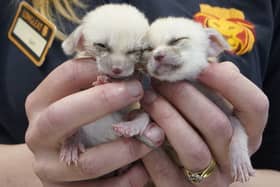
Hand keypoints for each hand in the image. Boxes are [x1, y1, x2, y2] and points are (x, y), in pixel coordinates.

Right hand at [25, 58, 152, 186]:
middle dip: (103, 101)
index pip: (66, 76)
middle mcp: (38, 135)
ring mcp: (49, 168)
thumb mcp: (78, 99)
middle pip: (62, 117)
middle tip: (138, 91)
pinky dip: (127, 179)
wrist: (55, 158)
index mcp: (40, 103)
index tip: (130, 70)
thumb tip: (134, 72)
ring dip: (127, 148)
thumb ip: (98, 86)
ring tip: (154, 136)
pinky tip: (145, 168)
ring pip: (87, 163)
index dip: (99, 69)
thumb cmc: (77, 121)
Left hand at [141, 61, 268, 186]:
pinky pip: (164, 170)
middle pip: (217, 125)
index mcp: (247, 134)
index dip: (229, 83)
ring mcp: (210, 180)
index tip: (200, 66)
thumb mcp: (211, 106)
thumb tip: (205, 63)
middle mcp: (233, 159)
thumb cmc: (195, 126)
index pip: (255, 106)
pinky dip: (149, 145)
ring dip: (166, 117)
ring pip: (193, 149)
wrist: (181, 169)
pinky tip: (140, 127)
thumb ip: (212, 86)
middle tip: (160, 80)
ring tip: (147, 99)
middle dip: (184, 96)